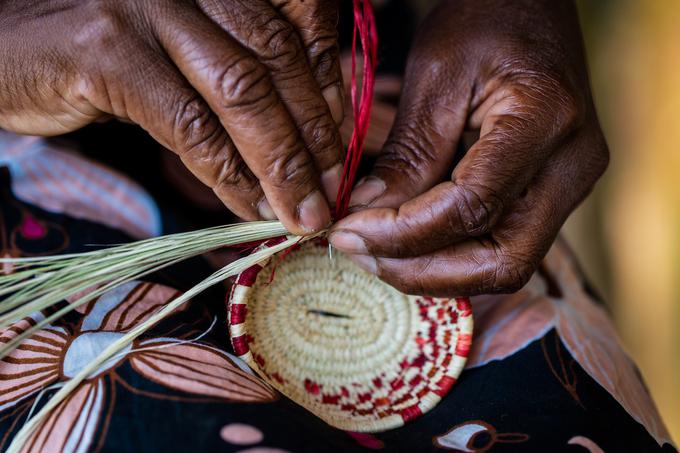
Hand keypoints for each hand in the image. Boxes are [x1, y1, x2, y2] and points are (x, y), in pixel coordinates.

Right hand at [0, 0, 342, 234]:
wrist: (10, 47)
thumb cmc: (109, 53)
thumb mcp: (187, 51)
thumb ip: (241, 74)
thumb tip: (309, 133)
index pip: (300, 23)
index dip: (329, 88)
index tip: (341, 145)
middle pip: (278, 59)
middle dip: (315, 135)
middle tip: (332, 190)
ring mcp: (148, 7)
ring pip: (242, 92)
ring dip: (282, 163)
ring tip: (302, 211)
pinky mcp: (107, 52)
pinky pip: (190, 126)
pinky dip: (228, 176)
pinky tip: (249, 208)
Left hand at [329, 0, 608, 296]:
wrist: (531, 4)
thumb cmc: (484, 19)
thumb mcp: (435, 74)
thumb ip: (408, 153)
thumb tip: (366, 216)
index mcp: (546, 120)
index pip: (472, 208)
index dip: (403, 233)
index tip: (347, 231)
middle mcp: (572, 166)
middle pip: (501, 262)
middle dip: (421, 272)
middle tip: (359, 254)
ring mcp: (569, 185)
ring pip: (504, 266)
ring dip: (433, 272)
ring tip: (374, 254)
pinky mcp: (552, 194)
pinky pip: (502, 247)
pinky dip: (450, 256)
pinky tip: (406, 245)